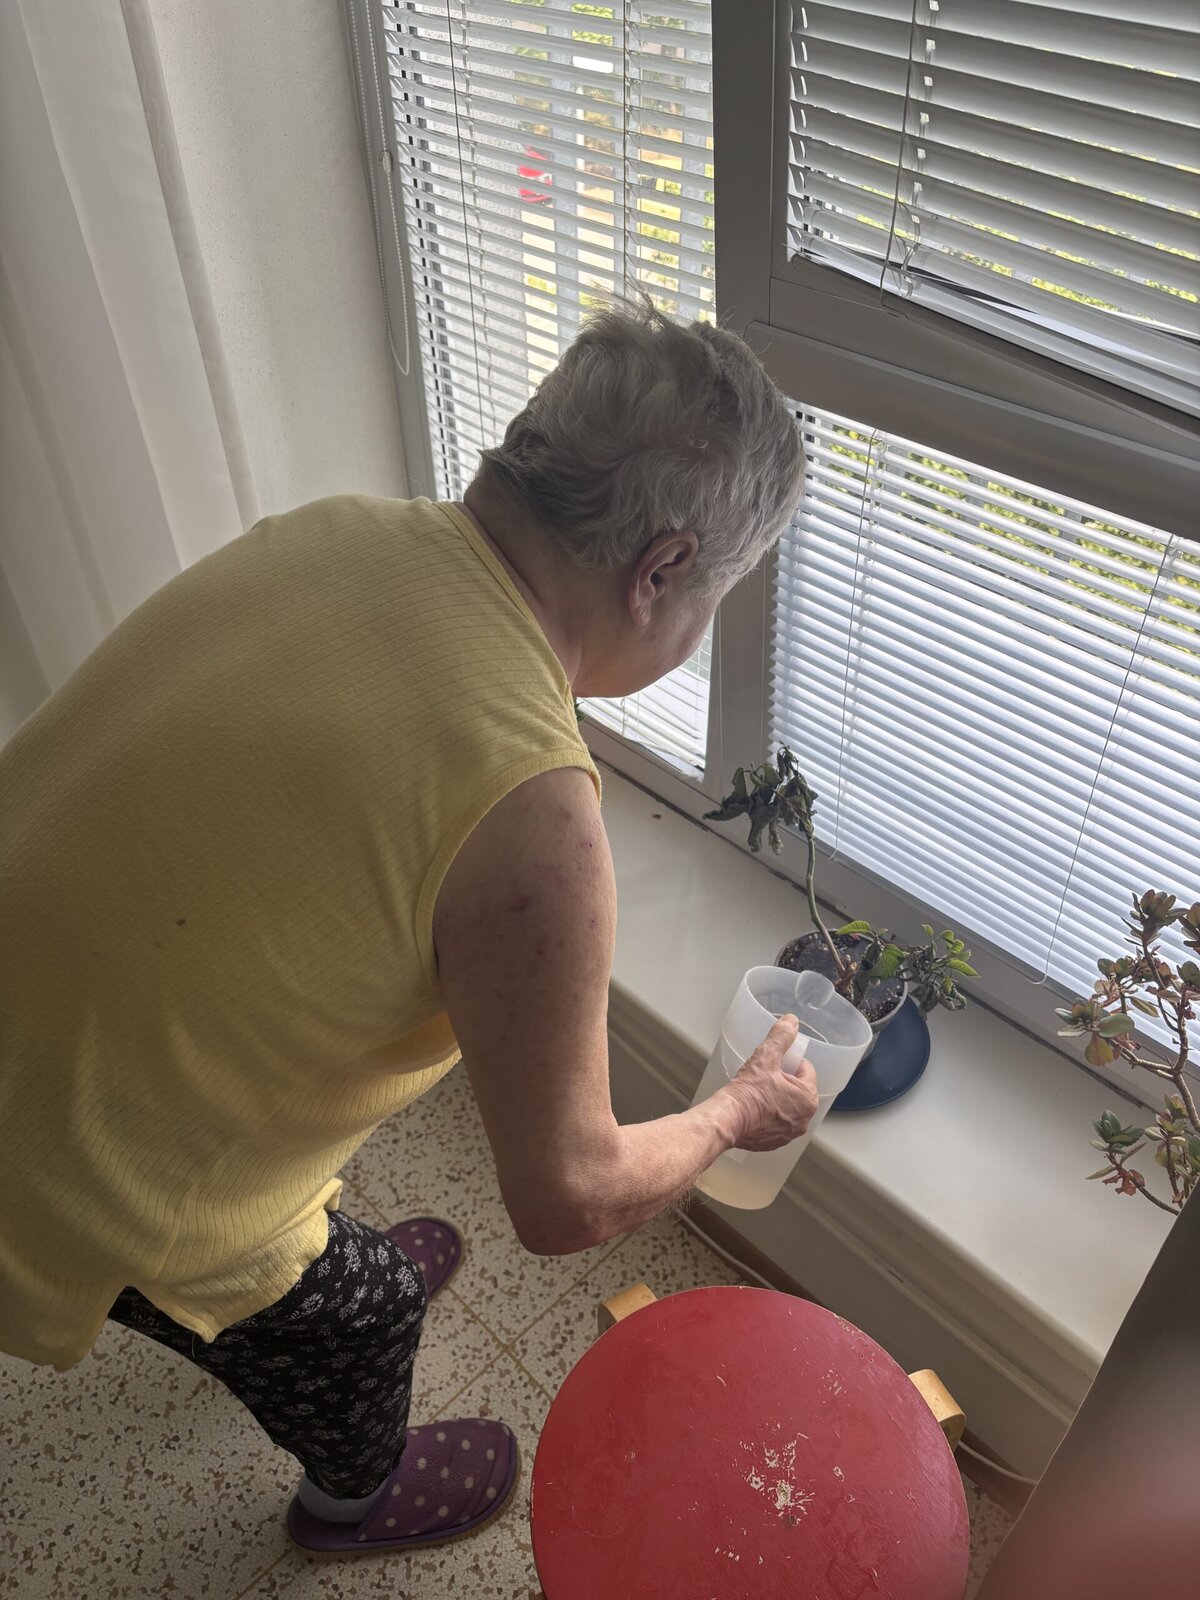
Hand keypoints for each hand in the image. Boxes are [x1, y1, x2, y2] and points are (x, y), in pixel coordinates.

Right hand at [720, 1015, 818, 1151]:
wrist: (727, 1120)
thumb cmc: (747, 1093)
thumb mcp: (765, 1057)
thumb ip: (781, 1037)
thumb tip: (791, 1021)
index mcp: (807, 1098)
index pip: (805, 1070)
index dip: (789, 1062)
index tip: (775, 1064)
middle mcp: (804, 1119)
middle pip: (798, 1090)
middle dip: (784, 1081)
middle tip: (764, 1077)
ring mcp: (789, 1134)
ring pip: (787, 1107)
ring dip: (777, 1099)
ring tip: (758, 1092)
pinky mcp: (774, 1143)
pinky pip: (776, 1123)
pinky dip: (768, 1116)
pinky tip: (754, 1109)